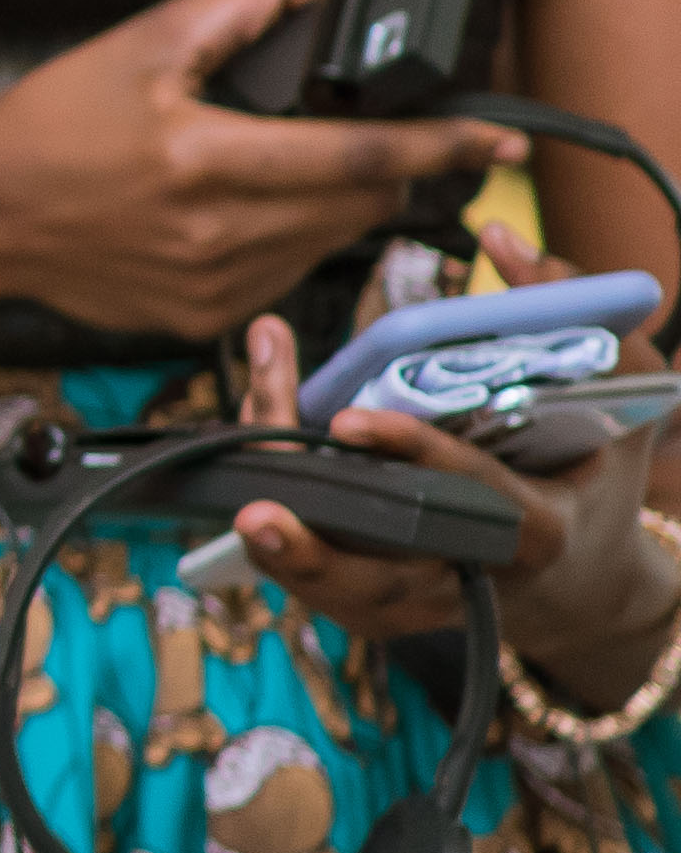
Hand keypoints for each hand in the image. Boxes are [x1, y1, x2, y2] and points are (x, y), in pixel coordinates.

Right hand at [0, 0, 508, 342]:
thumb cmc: (49, 122)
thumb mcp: (141, 43)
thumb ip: (243, 4)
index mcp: (201, 161)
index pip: (357, 157)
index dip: (438, 143)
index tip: (495, 135)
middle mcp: (215, 234)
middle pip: (361, 205)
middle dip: (394, 168)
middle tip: (391, 135)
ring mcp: (213, 286)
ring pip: (331, 241)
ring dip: (341, 201)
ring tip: (294, 164)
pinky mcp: (205, 316)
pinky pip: (287, 272)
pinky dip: (291, 234)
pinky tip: (244, 206)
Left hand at [235, 307, 680, 677]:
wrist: (586, 576)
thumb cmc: (597, 466)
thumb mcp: (616, 390)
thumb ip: (569, 311)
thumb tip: (502, 241)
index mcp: (539, 526)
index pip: (473, 497)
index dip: (411, 457)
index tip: (347, 421)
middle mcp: (478, 576)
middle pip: (389, 576)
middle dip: (320, 552)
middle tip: (256, 513)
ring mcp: (428, 603)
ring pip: (345, 592)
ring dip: (285, 554)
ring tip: (236, 508)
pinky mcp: (389, 611)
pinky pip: (326, 586)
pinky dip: (283, 549)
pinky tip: (241, 492)